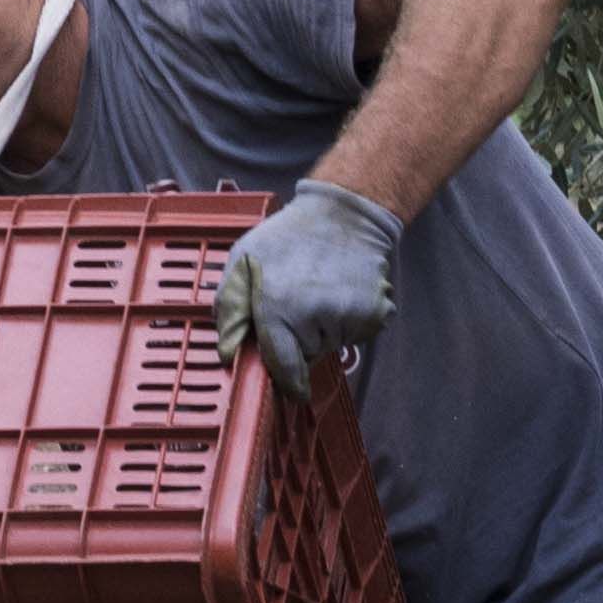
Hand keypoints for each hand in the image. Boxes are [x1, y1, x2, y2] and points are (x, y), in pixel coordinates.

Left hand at [211, 177, 399, 377]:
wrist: (345, 213)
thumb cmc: (288, 238)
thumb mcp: (243, 261)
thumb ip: (230, 309)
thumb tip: (227, 353)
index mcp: (278, 305)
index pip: (282, 365)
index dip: (286, 380)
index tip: (291, 389)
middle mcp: (315, 315)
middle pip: (307, 354)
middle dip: (300, 338)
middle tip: (300, 300)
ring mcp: (349, 316)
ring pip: (332, 344)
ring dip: (325, 328)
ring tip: (322, 291)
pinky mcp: (375, 314)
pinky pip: (357, 335)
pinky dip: (350, 321)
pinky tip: (343, 292)